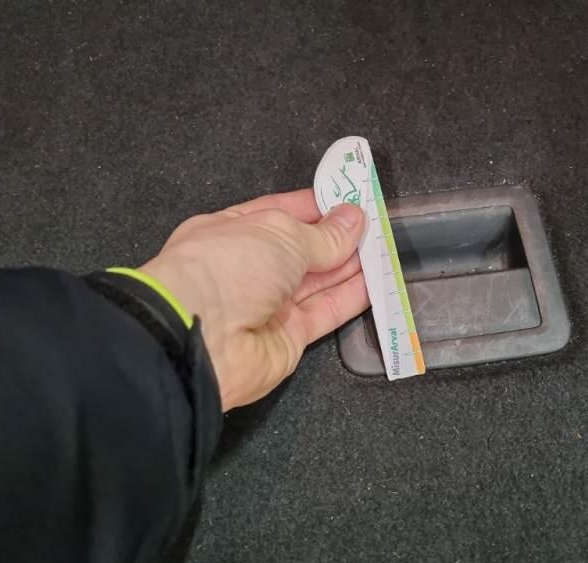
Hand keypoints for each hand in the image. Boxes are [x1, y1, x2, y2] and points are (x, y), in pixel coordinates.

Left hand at [139, 189, 368, 410]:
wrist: (202, 339)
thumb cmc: (229, 266)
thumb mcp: (280, 234)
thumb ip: (323, 234)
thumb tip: (353, 219)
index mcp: (233, 231)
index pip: (280, 214)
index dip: (315, 206)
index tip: (349, 198)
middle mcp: (249, 268)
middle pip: (301, 250)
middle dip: (337, 237)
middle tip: (375, 223)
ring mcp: (268, 304)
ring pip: (317, 282)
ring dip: (349, 266)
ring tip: (384, 248)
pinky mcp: (288, 337)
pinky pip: (324, 313)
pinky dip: (349, 298)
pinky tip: (375, 282)